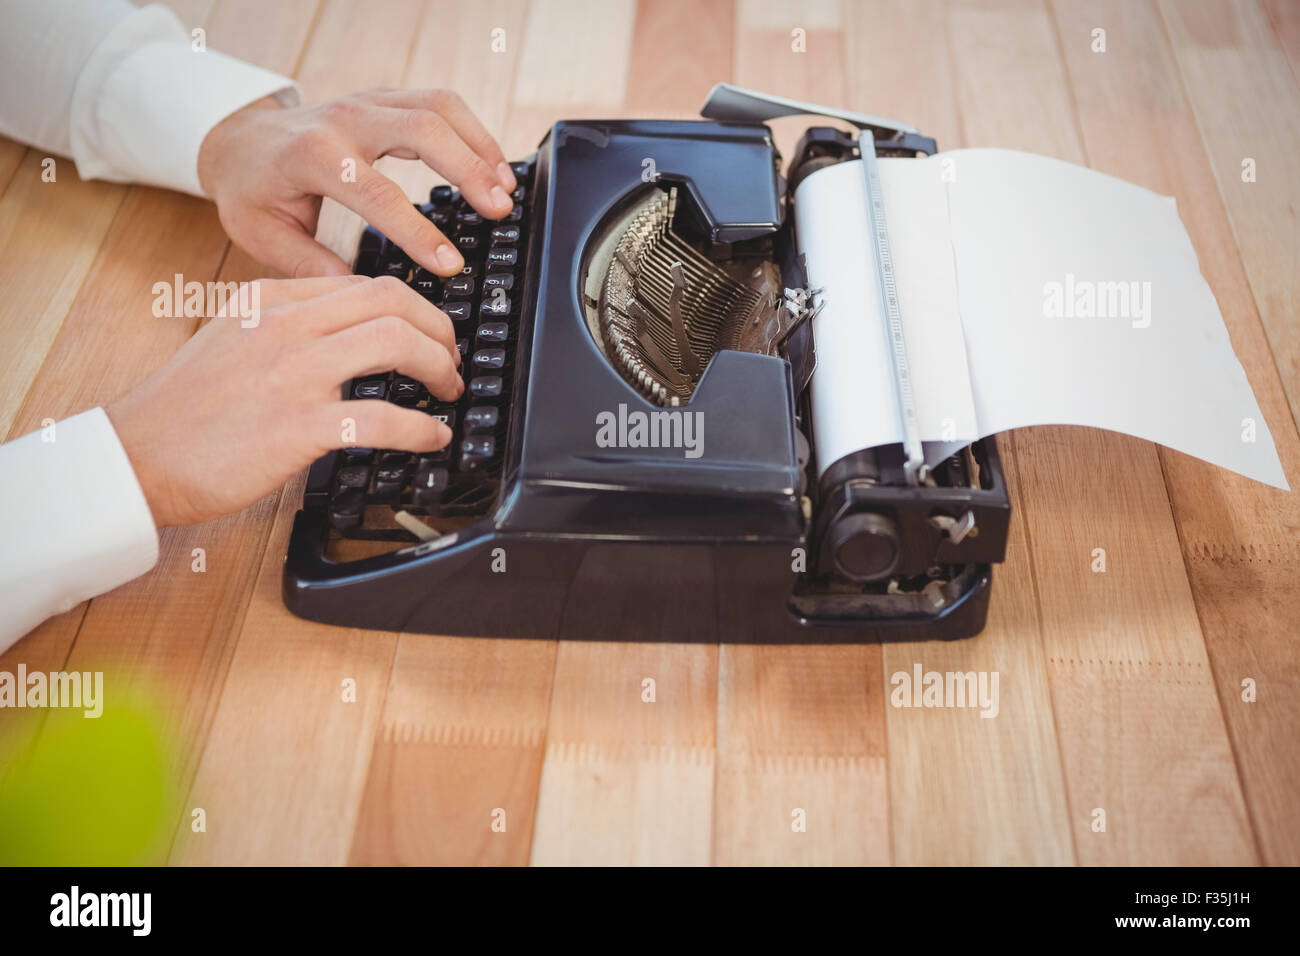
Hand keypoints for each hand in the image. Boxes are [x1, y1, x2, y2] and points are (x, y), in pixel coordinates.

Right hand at [107, 276, 462, 527]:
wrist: (137, 456)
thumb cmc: (183, 410)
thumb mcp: (230, 339)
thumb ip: (284, 324)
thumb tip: (346, 330)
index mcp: (270, 301)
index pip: (363, 284)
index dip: (413, 308)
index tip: (429, 334)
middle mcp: (285, 326)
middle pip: (392, 301)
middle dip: (438, 329)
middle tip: (451, 360)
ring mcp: (294, 374)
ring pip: (396, 343)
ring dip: (439, 368)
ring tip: (448, 392)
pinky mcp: (299, 426)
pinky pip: (383, 418)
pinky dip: (421, 429)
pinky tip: (433, 438)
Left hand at [197, 89, 516, 278]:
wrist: (238, 139)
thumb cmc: (253, 190)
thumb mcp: (263, 236)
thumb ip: (313, 267)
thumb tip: (365, 297)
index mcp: (312, 155)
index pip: (377, 192)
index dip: (417, 231)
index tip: (449, 264)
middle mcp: (345, 120)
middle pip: (422, 130)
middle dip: (467, 170)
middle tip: (498, 212)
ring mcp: (369, 104)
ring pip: (439, 107)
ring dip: (480, 147)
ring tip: (507, 191)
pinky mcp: (387, 102)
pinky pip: (441, 104)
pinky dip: (474, 132)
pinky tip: (494, 166)